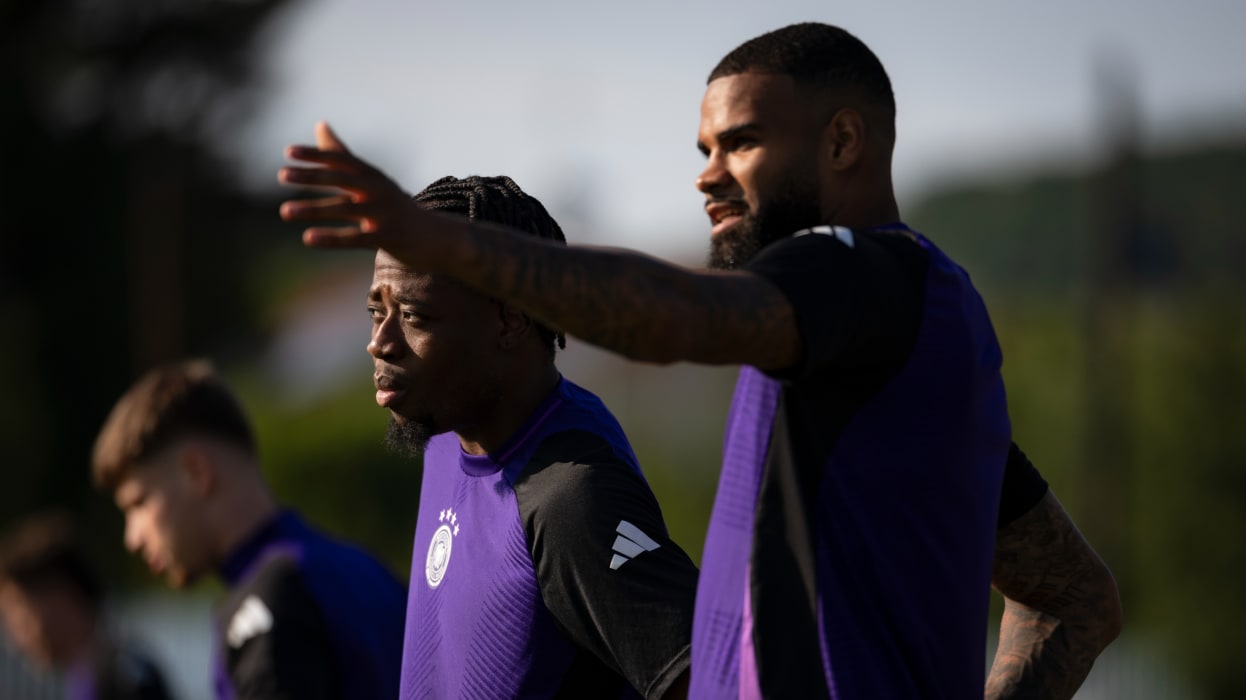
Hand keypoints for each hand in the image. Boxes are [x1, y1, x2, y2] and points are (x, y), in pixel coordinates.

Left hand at [278, 122, 431, 259]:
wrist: (435, 236)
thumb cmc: (395, 207)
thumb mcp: (370, 178)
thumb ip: (341, 155)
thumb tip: (319, 125)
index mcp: (371, 175)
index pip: (341, 161)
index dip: (315, 155)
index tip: (288, 152)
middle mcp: (378, 189)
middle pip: (341, 180)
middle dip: (311, 176)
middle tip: (282, 174)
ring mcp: (384, 213)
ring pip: (344, 209)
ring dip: (312, 209)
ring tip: (284, 211)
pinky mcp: (388, 237)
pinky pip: (356, 237)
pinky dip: (331, 238)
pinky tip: (308, 238)